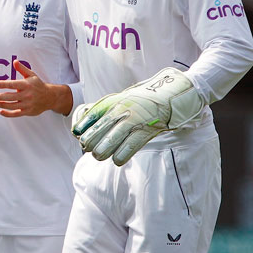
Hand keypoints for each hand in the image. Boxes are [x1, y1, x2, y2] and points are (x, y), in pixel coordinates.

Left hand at [0, 60, 71, 117]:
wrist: (50, 97)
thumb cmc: (38, 85)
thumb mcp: (31, 75)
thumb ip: (22, 69)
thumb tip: (15, 61)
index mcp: (26, 85)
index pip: (12, 84)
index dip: (2, 84)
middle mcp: (27, 95)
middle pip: (9, 96)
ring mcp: (27, 104)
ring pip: (11, 105)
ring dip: (1, 105)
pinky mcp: (27, 111)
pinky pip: (16, 114)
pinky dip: (8, 114)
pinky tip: (1, 111)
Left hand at [73, 68, 204, 164]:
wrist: (173, 93)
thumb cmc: (143, 100)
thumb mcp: (121, 99)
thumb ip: (103, 111)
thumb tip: (81, 128)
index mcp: (112, 102)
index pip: (88, 118)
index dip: (82, 130)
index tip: (80, 135)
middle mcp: (120, 110)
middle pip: (95, 133)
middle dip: (90, 145)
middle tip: (91, 149)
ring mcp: (133, 120)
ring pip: (108, 143)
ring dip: (102, 152)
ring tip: (100, 155)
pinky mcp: (146, 130)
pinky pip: (128, 148)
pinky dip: (120, 156)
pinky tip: (117, 159)